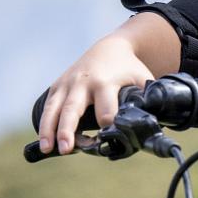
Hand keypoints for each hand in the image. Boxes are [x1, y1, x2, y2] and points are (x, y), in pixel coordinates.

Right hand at [37, 36, 154, 155]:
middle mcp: (83, 83)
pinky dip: (45, 124)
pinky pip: (48, 107)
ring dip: (49, 129)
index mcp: (106, 82)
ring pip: (54, 108)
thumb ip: (147, 102)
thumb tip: (153, 128)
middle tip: (66, 149)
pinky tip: (44, 141)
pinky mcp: (58, 86)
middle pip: (73, 109)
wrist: (109, 48)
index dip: (107, 127)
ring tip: (46, 148)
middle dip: (68, 129)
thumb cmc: (128, 69)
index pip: (105, 110)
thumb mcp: (142, 80)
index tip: (107, 142)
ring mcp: (67, 83)